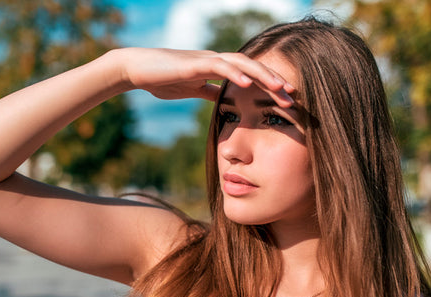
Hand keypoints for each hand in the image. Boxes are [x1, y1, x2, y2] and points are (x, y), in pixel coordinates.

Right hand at [112, 48, 294, 106]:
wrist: (137, 69)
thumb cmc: (162, 79)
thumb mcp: (192, 89)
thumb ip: (210, 92)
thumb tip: (224, 101)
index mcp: (218, 69)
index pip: (250, 76)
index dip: (269, 86)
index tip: (287, 99)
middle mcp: (217, 61)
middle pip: (253, 68)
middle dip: (274, 82)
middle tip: (294, 96)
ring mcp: (207, 60)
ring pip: (242, 64)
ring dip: (262, 76)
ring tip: (279, 87)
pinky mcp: (195, 64)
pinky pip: (219, 66)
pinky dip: (235, 74)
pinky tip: (247, 84)